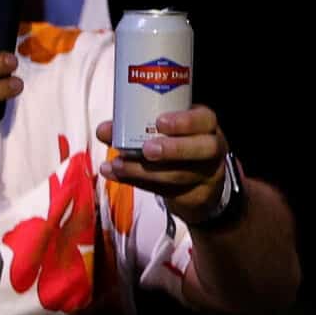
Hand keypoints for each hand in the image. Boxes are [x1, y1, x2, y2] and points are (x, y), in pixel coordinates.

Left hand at [94, 107, 231, 215]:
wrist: (197, 180)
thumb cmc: (176, 143)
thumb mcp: (164, 129)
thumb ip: (134, 126)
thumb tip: (104, 130)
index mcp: (205, 124)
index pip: (204, 119)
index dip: (185, 122)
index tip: (160, 122)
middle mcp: (211, 148)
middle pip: (203, 149)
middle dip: (174, 149)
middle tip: (146, 149)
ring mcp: (206, 174)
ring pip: (181, 174)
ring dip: (145, 171)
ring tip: (119, 165)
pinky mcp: (194, 195)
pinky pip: (167, 191)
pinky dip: (138, 183)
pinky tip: (117, 175)